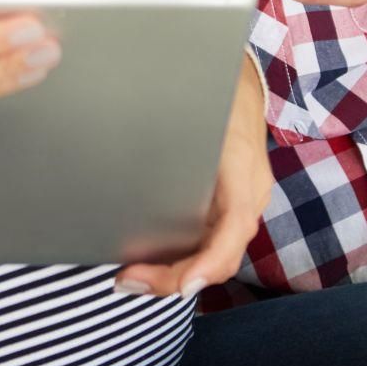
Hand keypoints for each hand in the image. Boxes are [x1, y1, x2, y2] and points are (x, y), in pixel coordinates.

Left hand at [116, 59, 270, 296]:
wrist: (241, 81)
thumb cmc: (213, 92)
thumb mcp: (196, 103)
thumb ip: (166, 124)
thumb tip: (117, 129)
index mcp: (243, 171)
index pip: (236, 226)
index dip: (210, 261)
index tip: (185, 284)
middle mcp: (249, 196)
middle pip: (221, 256)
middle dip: (175, 277)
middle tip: (127, 280)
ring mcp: (242, 204)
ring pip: (215, 257)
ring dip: (175, 274)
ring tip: (130, 278)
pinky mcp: (228, 206)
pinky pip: (210, 243)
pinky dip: (182, 260)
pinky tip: (149, 263)